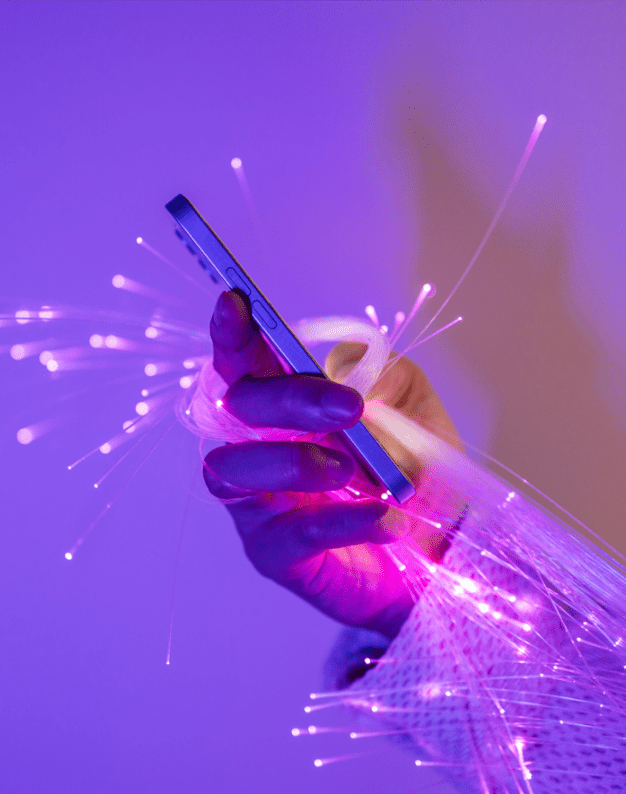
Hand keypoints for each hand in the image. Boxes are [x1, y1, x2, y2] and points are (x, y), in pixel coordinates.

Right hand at [203, 290, 460, 640]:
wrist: (442, 550)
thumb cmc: (416, 472)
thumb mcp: (414, 408)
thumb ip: (382, 377)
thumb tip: (340, 374)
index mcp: (286, 408)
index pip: (245, 365)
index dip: (233, 334)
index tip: (236, 303)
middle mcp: (260, 448)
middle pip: (232, 409)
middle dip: (284, 399)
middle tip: (347, 407)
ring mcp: (260, 503)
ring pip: (234, 469)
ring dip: (293, 460)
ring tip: (350, 468)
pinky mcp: (275, 554)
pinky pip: (290, 533)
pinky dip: (340, 518)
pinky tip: (383, 517)